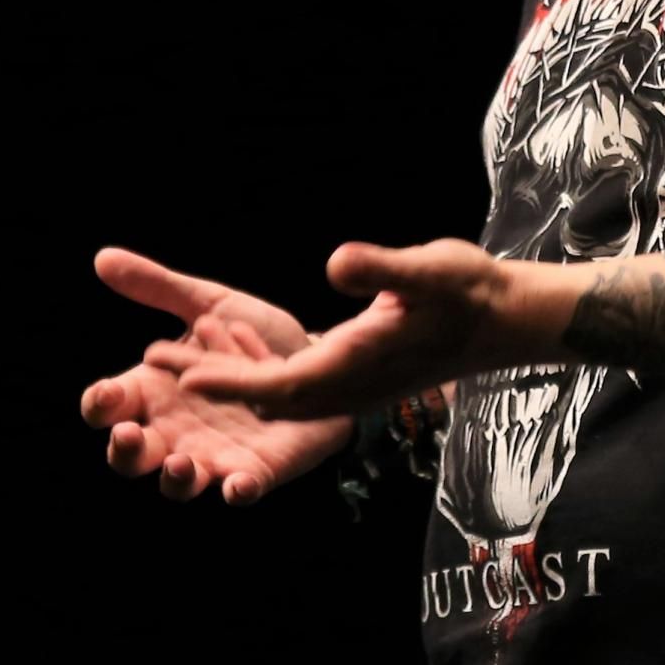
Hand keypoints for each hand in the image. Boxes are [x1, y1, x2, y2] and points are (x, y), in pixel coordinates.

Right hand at [76, 246, 350, 505]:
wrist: (320, 357)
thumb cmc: (252, 339)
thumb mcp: (207, 305)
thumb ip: (159, 287)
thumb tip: (103, 258)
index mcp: (154, 393)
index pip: (109, 406)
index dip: (100, 405)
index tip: (107, 393)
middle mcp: (175, 431)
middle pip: (131, 456)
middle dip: (125, 452)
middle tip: (129, 435)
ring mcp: (213, 455)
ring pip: (178, 483)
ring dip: (175, 479)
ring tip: (180, 464)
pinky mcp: (256, 469)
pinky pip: (240, 490)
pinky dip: (236, 491)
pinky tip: (238, 484)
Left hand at [179, 240, 569, 419]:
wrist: (509, 320)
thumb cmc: (471, 291)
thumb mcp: (430, 268)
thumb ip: (382, 268)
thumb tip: (336, 263)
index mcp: (357, 365)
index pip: (281, 385)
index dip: (228, 383)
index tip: (180, 374)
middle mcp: (350, 386)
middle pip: (266, 401)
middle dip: (213, 389)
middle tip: (155, 363)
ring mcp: (355, 387)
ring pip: (279, 398)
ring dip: (231, 381)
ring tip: (181, 354)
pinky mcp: (360, 378)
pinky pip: (298, 389)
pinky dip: (259, 375)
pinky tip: (236, 346)